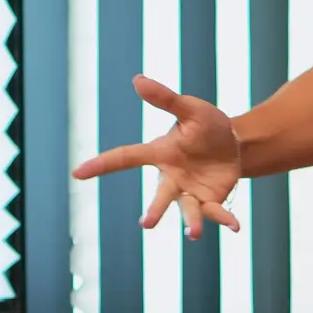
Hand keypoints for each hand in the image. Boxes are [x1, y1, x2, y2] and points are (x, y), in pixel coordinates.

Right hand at [72, 74, 244, 239]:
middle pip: (160, 195)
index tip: (77, 173)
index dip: (101, 165)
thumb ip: (166, 99)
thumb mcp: (190, 108)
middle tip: (146, 224)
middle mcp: (172, 178)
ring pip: (187, 210)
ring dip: (191, 222)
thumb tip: (137, 79)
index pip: (126, 158)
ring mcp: (190, 192)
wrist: (235, 144)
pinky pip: (216, 213)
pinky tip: (235, 226)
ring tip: (193, 233)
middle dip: (154, 210)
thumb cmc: (206, 125)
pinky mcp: (211, 201)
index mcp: (161, 153)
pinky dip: (224, 220)